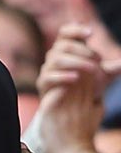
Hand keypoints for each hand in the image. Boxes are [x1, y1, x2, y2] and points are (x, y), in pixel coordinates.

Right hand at [35, 23, 112, 151]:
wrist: (74, 122)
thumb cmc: (86, 98)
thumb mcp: (101, 80)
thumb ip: (110, 70)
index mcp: (67, 54)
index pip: (65, 34)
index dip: (75, 30)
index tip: (90, 33)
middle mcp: (55, 61)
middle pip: (61, 45)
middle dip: (81, 49)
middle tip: (97, 59)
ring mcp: (47, 74)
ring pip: (53, 59)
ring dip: (75, 61)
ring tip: (92, 69)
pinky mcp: (43, 88)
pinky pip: (47, 77)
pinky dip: (63, 76)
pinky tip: (76, 79)